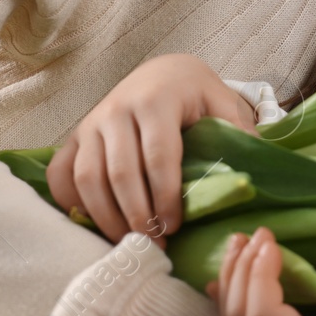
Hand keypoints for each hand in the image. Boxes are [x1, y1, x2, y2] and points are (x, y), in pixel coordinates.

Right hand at [46, 53, 255, 247]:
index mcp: (156, 100)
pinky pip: (62, 174)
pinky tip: (96, 224)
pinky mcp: (75, 136)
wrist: (163, 72)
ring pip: (87, 178)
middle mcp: (117, 109)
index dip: (165, 196)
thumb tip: (253, 172)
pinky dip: (73, 203)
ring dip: (106, 217)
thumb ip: (238, 134)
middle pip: (119, 173)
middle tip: (155, 243)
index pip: (158, 156)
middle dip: (136, 215)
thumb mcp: (223, 105)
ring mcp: (91, 123)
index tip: (174, 226)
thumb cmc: (196, 96)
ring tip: (130, 242)